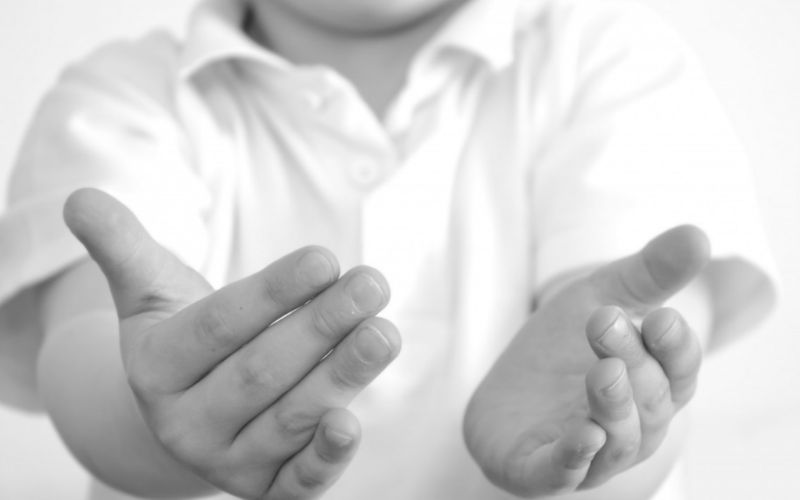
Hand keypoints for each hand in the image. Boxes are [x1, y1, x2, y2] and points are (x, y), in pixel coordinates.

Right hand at [64, 188, 400, 499]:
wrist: (195, 403)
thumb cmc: (186, 334)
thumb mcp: (150, 289)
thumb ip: (123, 246)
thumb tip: (79, 197)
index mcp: (156, 368)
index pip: (219, 327)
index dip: (273, 293)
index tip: (325, 258)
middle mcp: (186, 424)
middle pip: (261, 373)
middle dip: (320, 327)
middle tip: (371, 284)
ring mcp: (227, 462)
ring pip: (289, 419)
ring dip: (341, 377)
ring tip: (384, 332)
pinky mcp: (267, 490)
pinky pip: (295, 486)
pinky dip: (324, 461)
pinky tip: (351, 425)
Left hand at [463, 226, 709, 496]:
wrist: (506, 389)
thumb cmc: (564, 345)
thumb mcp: (600, 297)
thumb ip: (647, 273)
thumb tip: (698, 233)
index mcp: (653, 384)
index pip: (680, 370)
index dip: (675, 347)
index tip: (662, 316)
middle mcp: (631, 425)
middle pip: (649, 400)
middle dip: (632, 361)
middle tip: (605, 322)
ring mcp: (589, 453)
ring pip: (618, 440)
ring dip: (614, 407)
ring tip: (604, 372)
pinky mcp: (541, 470)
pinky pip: (565, 473)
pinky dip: (575, 458)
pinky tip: (582, 436)